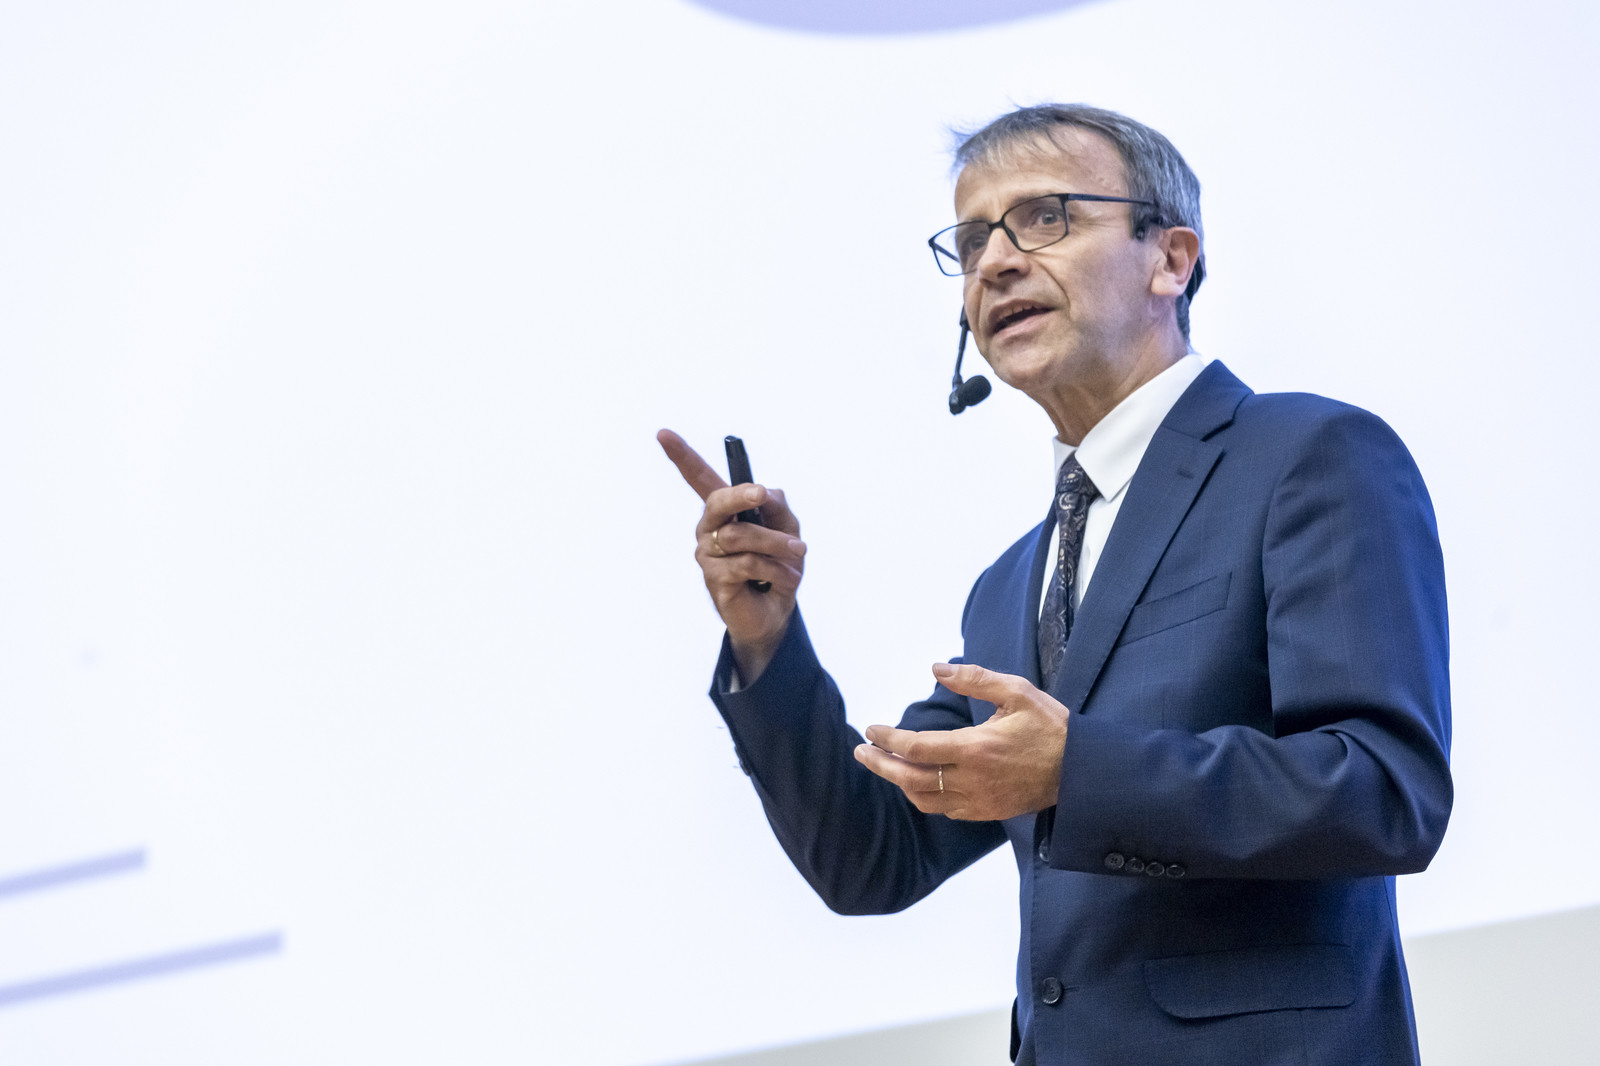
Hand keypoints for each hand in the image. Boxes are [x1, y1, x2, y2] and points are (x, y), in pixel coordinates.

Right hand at [657, 429, 806, 680]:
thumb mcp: (787, 529)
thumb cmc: (779, 566)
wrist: (777, 611)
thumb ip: (776, 506)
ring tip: (796, 554)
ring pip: (741, 535)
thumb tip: (764, 493)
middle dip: (742, 495)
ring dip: (777, 544)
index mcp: (725, 510)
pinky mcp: (714, 578)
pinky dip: (775, 569)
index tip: (662, 433)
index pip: (698, 477)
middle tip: (762, 496)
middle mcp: (710, 528)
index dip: (680, 455)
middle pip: (718, 500)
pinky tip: (784, 579)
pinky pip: (748, 563)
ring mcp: (708, 553)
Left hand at [853, 662, 1069, 820]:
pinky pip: (945, 810)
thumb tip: (936, 668)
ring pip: (924, 799)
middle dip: (880, 764)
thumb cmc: (1050, 726)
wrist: (1081, 771)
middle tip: (861, 751)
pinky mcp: (986, 812)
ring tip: (885, 764)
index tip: (871, 728)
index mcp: (976, 748)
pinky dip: (925, 796)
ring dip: (899, 782)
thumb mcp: (1017, 691)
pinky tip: (918, 781)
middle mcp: (972, 779)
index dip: (887, 739)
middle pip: (910, 778)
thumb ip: (975, 679)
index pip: (916, 748)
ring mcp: (979, 801)